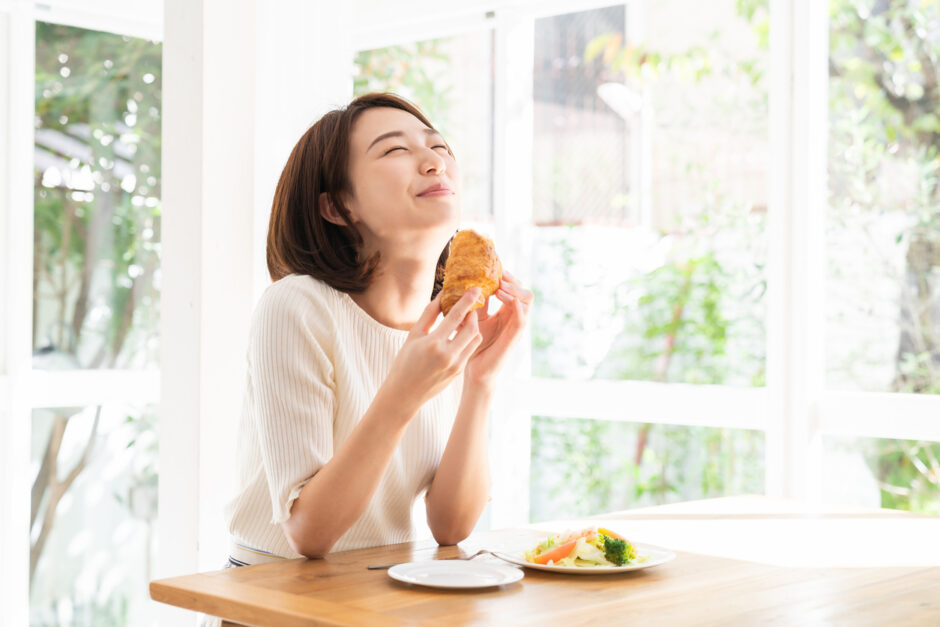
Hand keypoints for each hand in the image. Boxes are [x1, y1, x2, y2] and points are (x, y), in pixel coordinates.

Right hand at [383, 288, 483, 412]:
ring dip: (474, 326)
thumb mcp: (414, 335)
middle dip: (474, 313)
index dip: (467, 300)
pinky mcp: (459, 372)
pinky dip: (469, 339)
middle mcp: (448, 355)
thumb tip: (442, 295)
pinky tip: (461, 333)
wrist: (405, 394)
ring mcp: (456, 365)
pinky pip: (470, 350)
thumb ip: (429, 314)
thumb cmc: (405, 362)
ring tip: (465, 319)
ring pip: (475, 339)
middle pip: (472, 327)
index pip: (455, 317)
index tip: (476, 288)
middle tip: (471, 304)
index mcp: (434, 344)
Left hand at [464, 269, 532, 386]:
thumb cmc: (475, 345)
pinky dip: (518, 308)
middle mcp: (514, 317)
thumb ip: (475, 304)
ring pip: (527, 301)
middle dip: (513, 280)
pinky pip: (522, 320)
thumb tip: (465, 283)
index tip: (495, 268)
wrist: (475, 370)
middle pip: (523, 291)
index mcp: (505, 312)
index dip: (507, 277)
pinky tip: (509, 300)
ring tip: (500, 287)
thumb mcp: (473, 319)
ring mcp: (516, 327)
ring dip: (515, 290)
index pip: (513, 288)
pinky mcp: (514, 338)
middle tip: (500, 275)